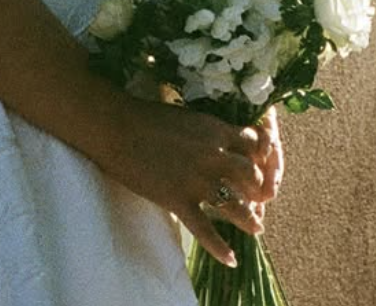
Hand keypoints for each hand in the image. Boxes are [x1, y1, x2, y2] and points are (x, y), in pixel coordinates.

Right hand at [102, 99, 278, 267]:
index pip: (253, 147)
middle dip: (258, 190)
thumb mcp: (186, 116)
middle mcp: (213, 156)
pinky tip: (231, 259)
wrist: (116, 127)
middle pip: (252, 177)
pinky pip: (206, 230)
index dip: (260, 159)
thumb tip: (216, 140)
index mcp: (215, 130)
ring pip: (236, 207)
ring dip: (250, 220)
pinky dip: (220, 248)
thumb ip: (206, 131)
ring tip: (256, 228)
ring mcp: (197, 180)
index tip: (258, 168)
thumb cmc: (146, 117)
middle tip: (258, 200)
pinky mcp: (179, 200)